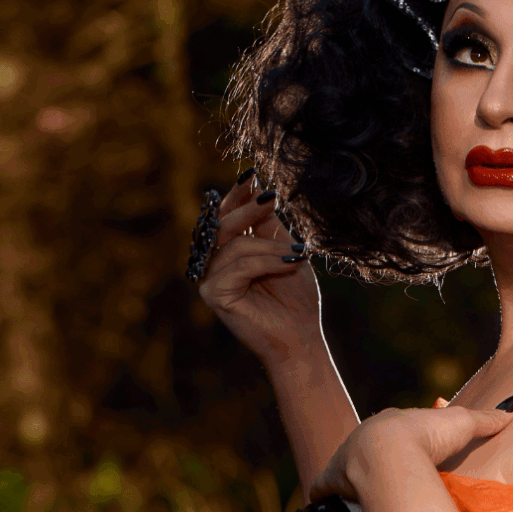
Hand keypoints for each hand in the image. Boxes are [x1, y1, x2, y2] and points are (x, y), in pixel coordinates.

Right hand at [197, 171, 322, 365]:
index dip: (237, 195)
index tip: (253, 175)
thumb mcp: (284, 250)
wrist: (302, 336)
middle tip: (271, 198)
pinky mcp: (214, 294)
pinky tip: (289, 264)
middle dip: (248, 209)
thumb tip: (256, 186)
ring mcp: (210, 278)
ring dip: (269, 246)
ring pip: (233, 245)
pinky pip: (237, 267)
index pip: (226, 215)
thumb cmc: (296, 297)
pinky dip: (266, 262)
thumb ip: (266, 223)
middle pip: (222, 225)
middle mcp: (214, 263)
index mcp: (228, 250)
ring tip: (296, 254)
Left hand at [308, 398, 512, 504]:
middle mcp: (363, 438)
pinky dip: (325, 498)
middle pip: (367, 450)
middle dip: (375, 463)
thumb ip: (486, 419)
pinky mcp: (332, 481)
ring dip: (351, 481)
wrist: (391, 451)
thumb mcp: (462, 423)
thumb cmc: (427, 434)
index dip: (404, 442)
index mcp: (390, 423)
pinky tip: (330, 509)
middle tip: (390, 482)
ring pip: (345, 469)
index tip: (414, 455)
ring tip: (364, 498)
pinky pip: (322, 490)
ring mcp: (344, 459)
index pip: (396, 430)